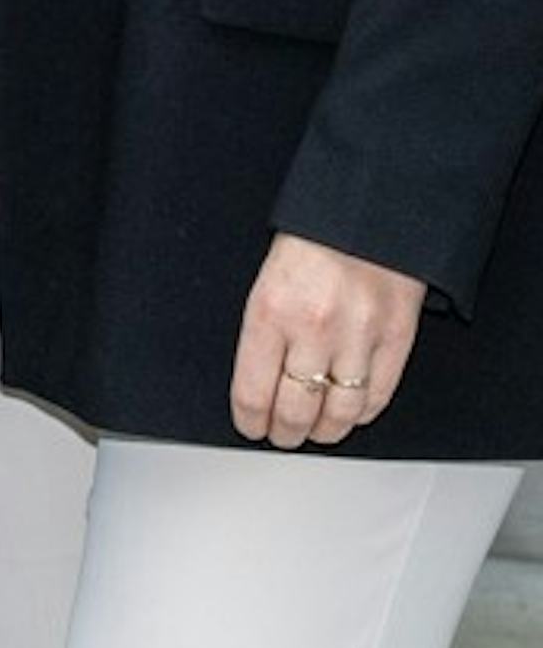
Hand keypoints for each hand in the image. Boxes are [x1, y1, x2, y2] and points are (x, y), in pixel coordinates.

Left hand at [232, 233, 426, 447]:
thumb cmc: (309, 243)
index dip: (250, 420)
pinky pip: (378, 396)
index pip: (253, 392)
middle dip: (285, 432)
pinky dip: (361, 414)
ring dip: (324, 431)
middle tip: (282, 435)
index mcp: (269, 313)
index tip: (250, 427)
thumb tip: (256, 382)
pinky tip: (349, 413)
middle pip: (295, 410)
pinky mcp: (397, 339)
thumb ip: (264, 331)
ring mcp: (359, 337)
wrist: (367, 211)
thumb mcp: (265, 281)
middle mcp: (313, 330)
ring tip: (315, 431)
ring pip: (339, 413)